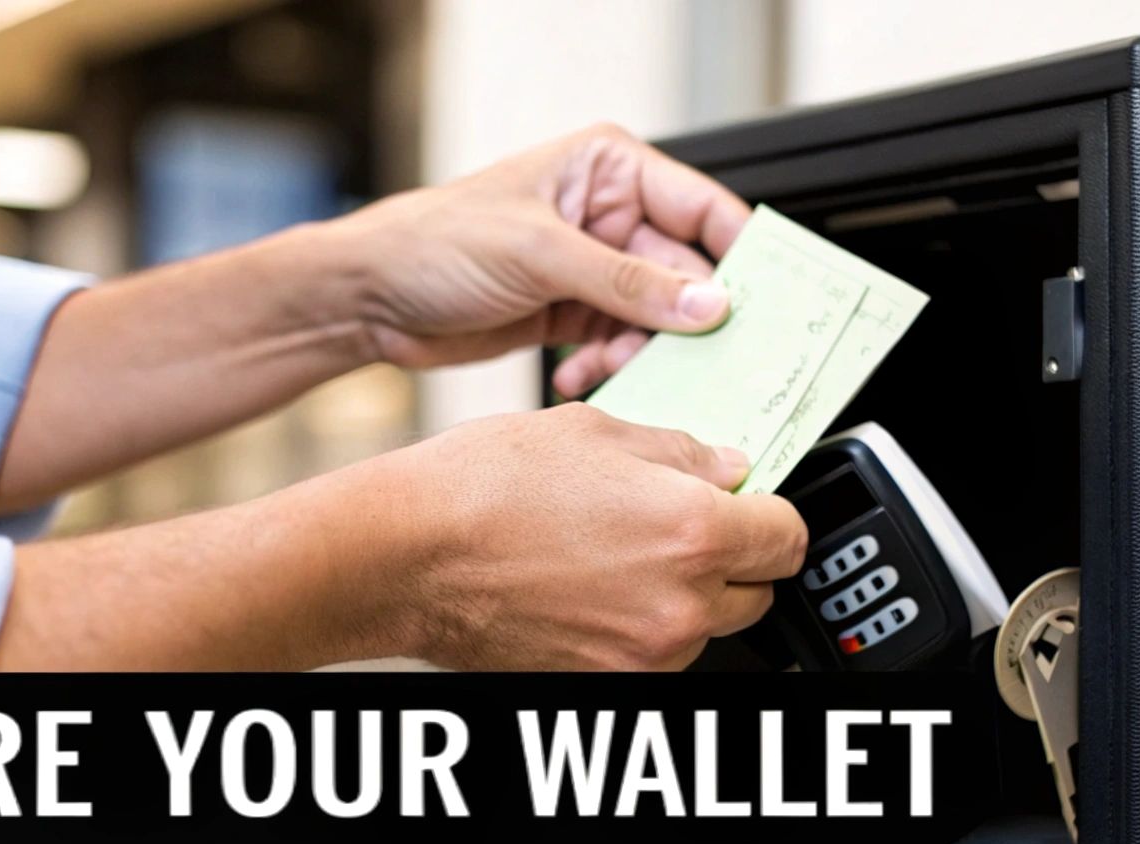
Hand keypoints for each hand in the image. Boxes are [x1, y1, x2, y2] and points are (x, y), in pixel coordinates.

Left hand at [336, 123, 750, 396]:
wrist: (370, 297)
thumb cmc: (435, 243)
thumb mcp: (540, 255)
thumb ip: (628, 283)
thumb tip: (707, 303)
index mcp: (610, 170)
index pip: (703, 209)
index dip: (740, 257)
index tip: (769, 305)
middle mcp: (609, 216)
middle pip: (688, 275)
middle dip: (690, 321)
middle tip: (707, 361)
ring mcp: (592, 269)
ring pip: (657, 320)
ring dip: (644, 353)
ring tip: (616, 371)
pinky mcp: (572, 315)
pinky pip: (619, 347)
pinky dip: (608, 369)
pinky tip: (578, 377)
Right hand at [378, 403, 806, 669]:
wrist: (405, 555)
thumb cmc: (481, 489)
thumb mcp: (595, 432)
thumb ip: (681, 453)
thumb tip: (725, 468)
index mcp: (694, 532)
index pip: (788, 537)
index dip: (771, 514)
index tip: (752, 506)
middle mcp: (679, 606)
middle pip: (756, 593)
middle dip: (732, 558)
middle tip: (678, 526)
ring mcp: (641, 656)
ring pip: (703, 629)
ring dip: (682, 596)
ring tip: (615, 555)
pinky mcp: (603, 684)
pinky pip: (650, 656)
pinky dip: (636, 628)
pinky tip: (589, 589)